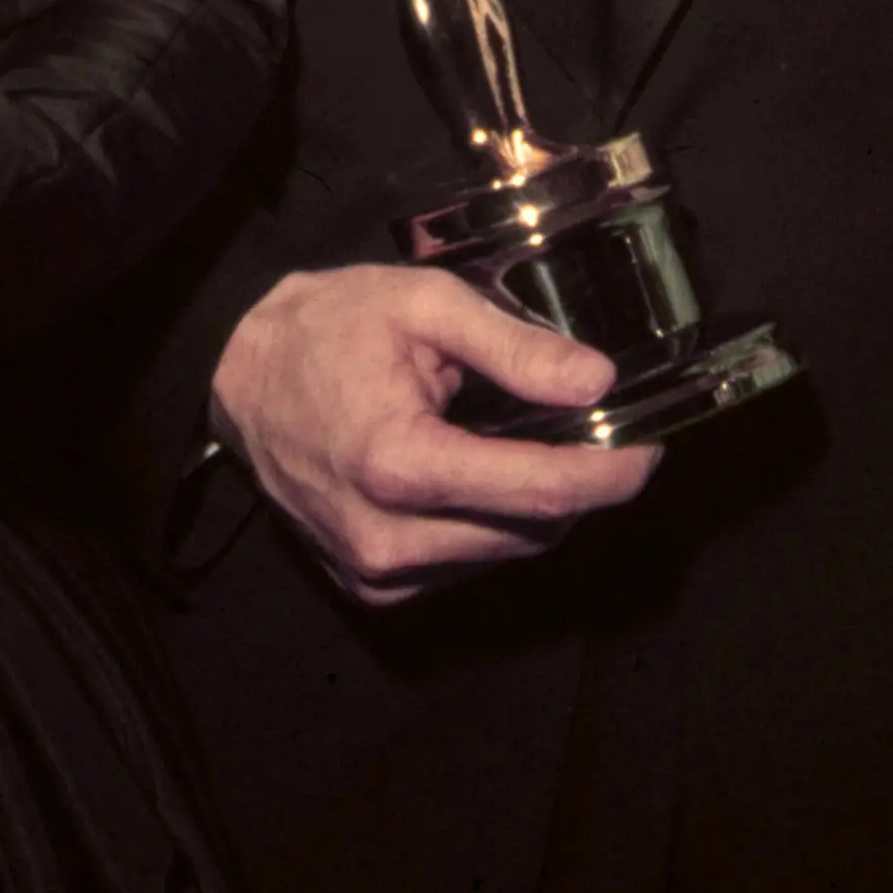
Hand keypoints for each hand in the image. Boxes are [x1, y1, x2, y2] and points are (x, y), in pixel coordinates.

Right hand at [210, 264, 659, 604]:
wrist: (241, 375)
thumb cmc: (328, 329)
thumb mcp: (424, 305)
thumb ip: (514, 346)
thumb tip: (595, 381)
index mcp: (399, 465)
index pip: (540, 493)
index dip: (610, 476)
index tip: (651, 451)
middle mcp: (386, 537)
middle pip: (532, 532)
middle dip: (580, 488)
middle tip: (601, 434)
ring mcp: (374, 572)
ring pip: (504, 556)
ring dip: (536, 509)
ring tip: (534, 443)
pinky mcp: (369, 587)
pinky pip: (464, 567)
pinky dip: (491, 526)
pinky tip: (483, 474)